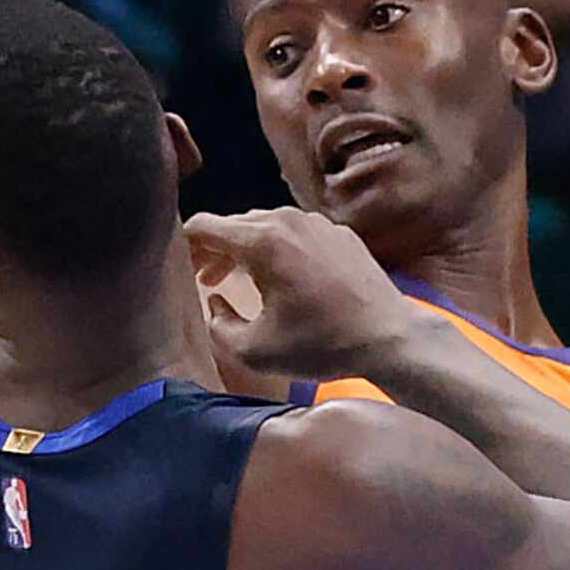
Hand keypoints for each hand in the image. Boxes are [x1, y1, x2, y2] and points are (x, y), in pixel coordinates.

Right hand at [183, 207, 414, 380]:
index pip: (204, 226)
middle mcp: (288, 220)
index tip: (182, 267)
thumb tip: (214, 301)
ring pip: (266, 225)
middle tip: (207, 280)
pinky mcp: (338, 232)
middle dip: (215, 250)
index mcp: (262, 241)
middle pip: (234, 224)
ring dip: (246, 249)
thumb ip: (218, 326)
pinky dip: (279, 249)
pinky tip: (282, 278)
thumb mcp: (255, 350)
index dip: (185, 246)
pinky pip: (295, 232)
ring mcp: (317, 223)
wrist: (388, 336)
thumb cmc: (321, 344)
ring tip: (240, 280)